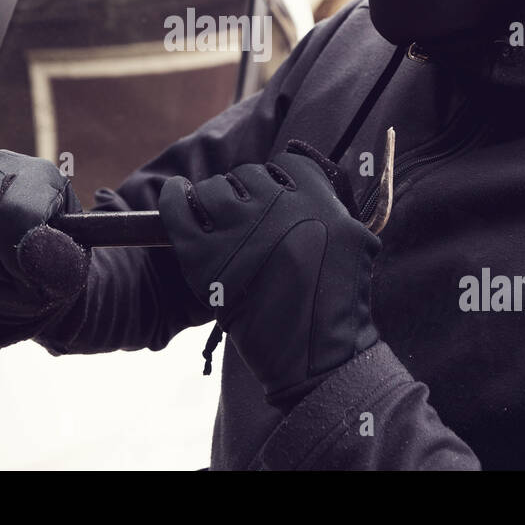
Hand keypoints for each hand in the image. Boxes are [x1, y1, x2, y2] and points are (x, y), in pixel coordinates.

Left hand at [159, 140, 381, 409]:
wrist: (314, 358)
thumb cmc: (335, 307)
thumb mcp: (352, 243)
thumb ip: (328, 206)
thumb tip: (293, 180)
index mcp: (319, 200)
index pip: (287, 166)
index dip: (278, 182)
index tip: (272, 199)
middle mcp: (279, 207)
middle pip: (248, 176)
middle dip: (245, 194)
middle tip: (245, 222)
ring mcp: (240, 230)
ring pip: (213, 189)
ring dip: (213, 201)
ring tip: (216, 224)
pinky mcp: (205, 256)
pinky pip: (177, 209)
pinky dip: (172, 199)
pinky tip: (175, 196)